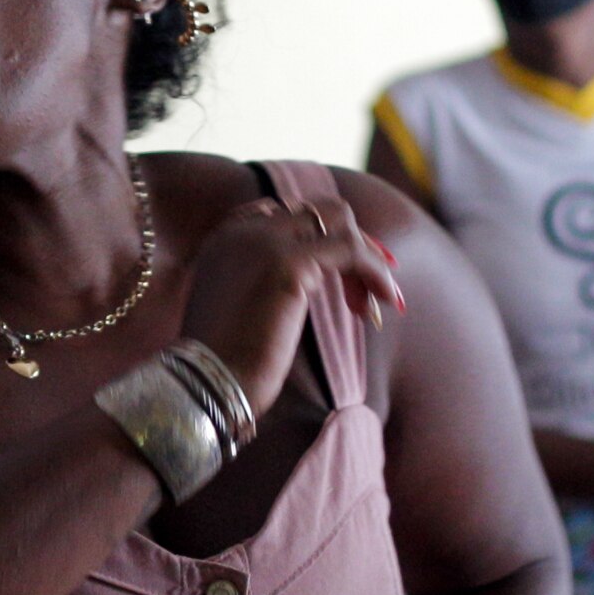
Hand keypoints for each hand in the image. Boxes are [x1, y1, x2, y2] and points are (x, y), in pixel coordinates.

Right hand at [174, 191, 403, 419]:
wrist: (206, 384)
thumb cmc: (222, 363)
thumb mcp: (240, 306)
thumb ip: (265, 281)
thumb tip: (307, 284)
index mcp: (226, 236)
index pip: (288, 213)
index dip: (325, 236)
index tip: (350, 271)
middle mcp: (243, 229)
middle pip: (319, 210)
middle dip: (354, 243)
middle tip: (373, 288)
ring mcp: (265, 241)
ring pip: (339, 222)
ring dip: (368, 258)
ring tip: (379, 302)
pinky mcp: (289, 263)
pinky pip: (351, 250)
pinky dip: (375, 272)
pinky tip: (387, 300)